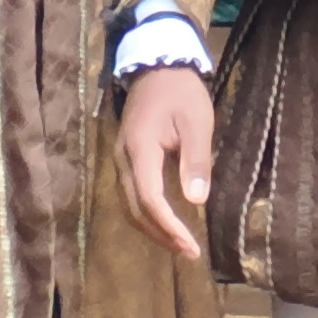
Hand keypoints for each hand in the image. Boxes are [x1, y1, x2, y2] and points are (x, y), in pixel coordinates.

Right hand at [117, 62, 216, 260]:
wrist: (157, 65)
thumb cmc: (180, 92)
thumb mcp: (196, 122)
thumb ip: (195, 160)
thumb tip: (196, 201)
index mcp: (140, 150)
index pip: (150, 200)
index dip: (170, 227)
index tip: (191, 246)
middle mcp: (123, 160)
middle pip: (136, 209)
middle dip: (161, 235)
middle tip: (189, 252)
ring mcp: (121, 159)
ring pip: (130, 205)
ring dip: (153, 228)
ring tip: (179, 244)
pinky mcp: (126, 158)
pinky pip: (132, 195)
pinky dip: (147, 213)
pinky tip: (166, 221)